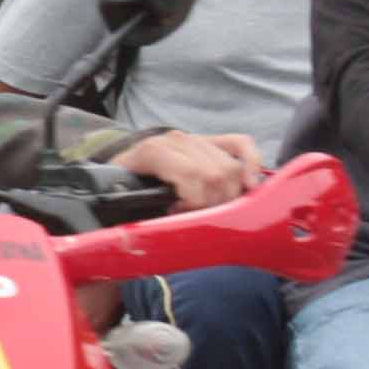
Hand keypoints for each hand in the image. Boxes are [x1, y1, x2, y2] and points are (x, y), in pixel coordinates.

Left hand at [114, 130, 263, 211]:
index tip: (183, 213)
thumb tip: (156, 229)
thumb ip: (138, 209)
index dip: (194, 199)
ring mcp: (195, 139)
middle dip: (212, 203)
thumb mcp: (121, 199)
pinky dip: (251, 162)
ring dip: (228, 194)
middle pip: (215, 173)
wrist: (118, 169)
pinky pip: (240, 144)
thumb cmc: (122, 189)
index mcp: (151, 152)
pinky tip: (249, 184)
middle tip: (198, 216)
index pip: (190, 172)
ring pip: (230, 166)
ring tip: (208, 207)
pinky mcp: (211, 141)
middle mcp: (176, 141)